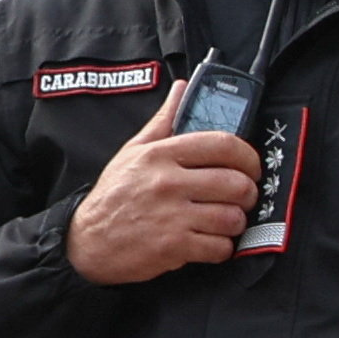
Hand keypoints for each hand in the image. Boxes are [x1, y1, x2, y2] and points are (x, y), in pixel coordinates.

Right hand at [64, 74, 260, 286]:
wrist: (88, 241)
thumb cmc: (114, 195)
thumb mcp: (133, 151)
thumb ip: (163, 122)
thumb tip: (181, 90)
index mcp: (161, 155)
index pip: (222, 144)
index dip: (248, 156)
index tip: (251, 167)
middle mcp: (168, 182)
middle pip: (236, 184)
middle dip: (248, 194)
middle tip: (242, 198)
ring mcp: (172, 216)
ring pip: (232, 217)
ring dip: (236, 222)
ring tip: (225, 221)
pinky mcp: (174, 246)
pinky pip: (220, 247)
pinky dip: (222, 248)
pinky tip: (211, 242)